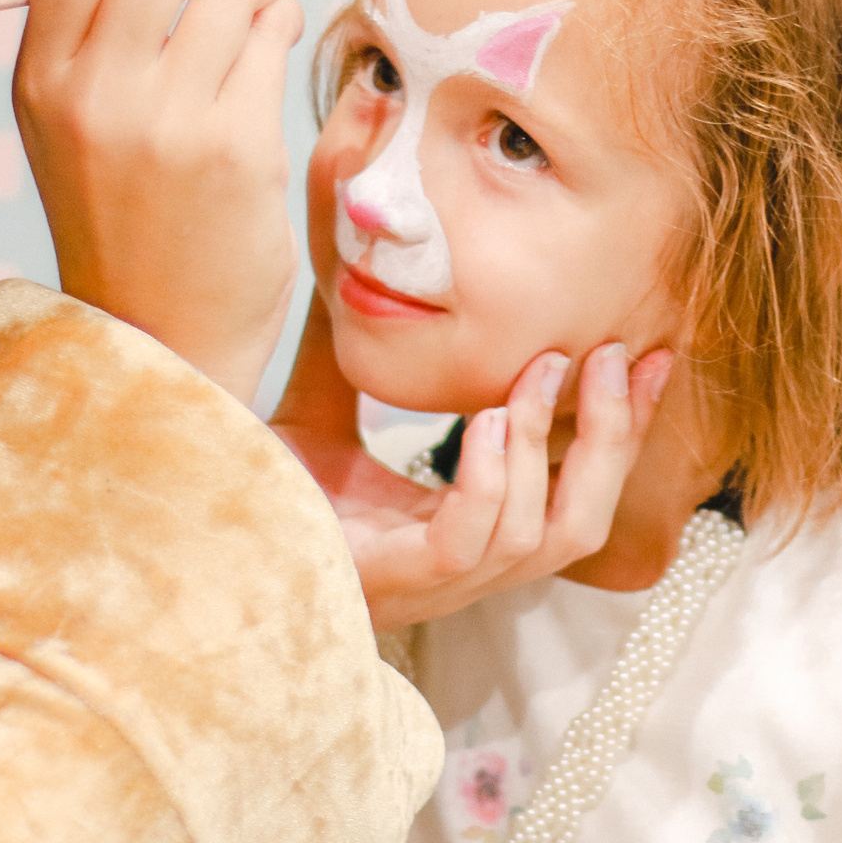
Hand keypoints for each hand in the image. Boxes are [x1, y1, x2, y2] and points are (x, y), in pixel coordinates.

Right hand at [12, 0, 303, 404]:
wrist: (160, 342)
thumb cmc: (131, 223)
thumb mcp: (74, 127)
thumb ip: (102, 37)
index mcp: (41, 76)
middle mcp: (92, 91)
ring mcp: (164, 121)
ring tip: (266, 14)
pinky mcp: (234, 149)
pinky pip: (274, 36)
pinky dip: (286, 23)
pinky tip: (276, 52)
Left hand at [271, 296, 674, 628]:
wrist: (190, 541)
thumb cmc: (256, 496)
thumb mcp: (324, 411)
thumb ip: (357, 351)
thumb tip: (364, 259)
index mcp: (462, 532)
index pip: (575, 492)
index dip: (623, 429)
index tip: (651, 356)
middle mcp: (461, 569)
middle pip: (583, 523)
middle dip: (616, 438)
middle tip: (618, 353)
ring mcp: (432, 583)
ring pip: (543, 534)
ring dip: (555, 446)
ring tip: (544, 369)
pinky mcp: (397, 582)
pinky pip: (472, 539)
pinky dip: (494, 481)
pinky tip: (491, 421)